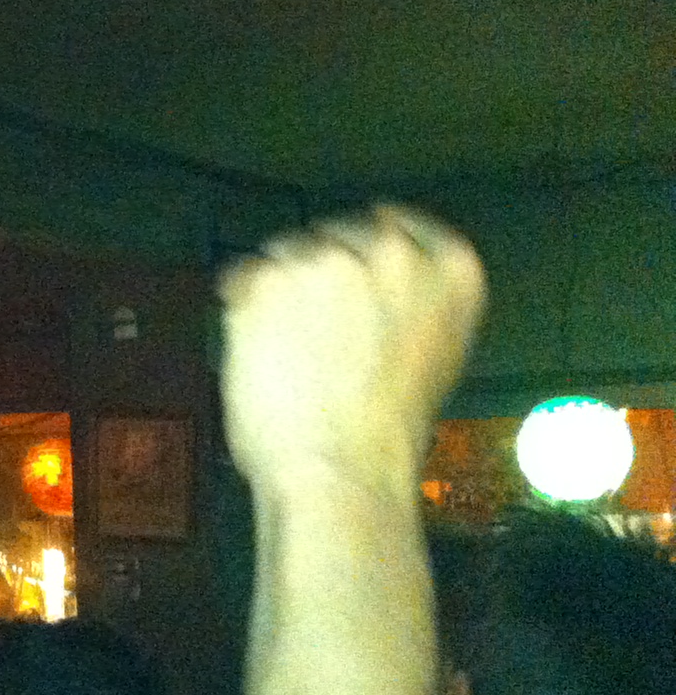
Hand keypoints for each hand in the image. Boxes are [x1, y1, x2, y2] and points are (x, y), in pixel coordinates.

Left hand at [217, 205, 484, 495]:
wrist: (340, 468)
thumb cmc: (386, 434)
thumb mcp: (432, 354)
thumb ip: (411, 304)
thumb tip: (373, 287)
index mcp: (452, 272)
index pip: (404, 227)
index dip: (368, 246)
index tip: (353, 258)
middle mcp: (394, 254)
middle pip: (339, 236)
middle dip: (321, 272)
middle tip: (317, 328)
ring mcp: (329, 261)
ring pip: (288, 255)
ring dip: (281, 290)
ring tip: (293, 352)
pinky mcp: (270, 279)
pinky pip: (242, 278)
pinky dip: (241, 305)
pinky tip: (261, 349)